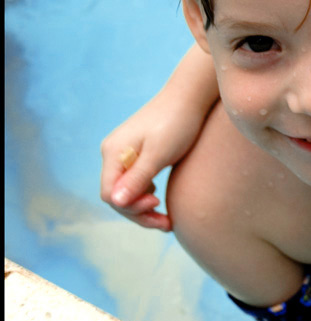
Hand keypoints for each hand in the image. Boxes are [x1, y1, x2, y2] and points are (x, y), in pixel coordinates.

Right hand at [99, 96, 201, 230]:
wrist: (190, 97)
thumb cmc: (177, 123)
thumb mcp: (159, 153)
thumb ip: (137, 178)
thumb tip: (115, 202)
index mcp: (114, 153)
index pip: (110, 194)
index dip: (131, 207)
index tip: (158, 206)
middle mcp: (113, 153)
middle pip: (117, 195)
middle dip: (139, 213)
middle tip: (166, 223)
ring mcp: (124, 152)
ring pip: (126, 191)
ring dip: (143, 207)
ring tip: (166, 218)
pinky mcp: (137, 152)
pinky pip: (135, 181)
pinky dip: (146, 194)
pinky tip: (160, 197)